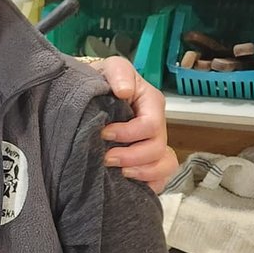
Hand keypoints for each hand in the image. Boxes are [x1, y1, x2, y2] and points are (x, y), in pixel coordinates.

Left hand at [92, 57, 178, 191]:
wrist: (89, 96)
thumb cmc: (102, 82)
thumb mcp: (109, 68)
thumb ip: (118, 73)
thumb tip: (124, 91)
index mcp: (151, 103)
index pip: (150, 125)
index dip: (128, 133)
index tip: (103, 133)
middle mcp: (156, 126)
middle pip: (156, 149)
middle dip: (131, 156)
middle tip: (105, 158)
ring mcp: (153, 145)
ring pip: (163, 165)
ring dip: (141, 172)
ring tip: (118, 173)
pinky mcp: (146, 162)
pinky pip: (160, 180)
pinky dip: (148, 184)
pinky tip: (128, 184)